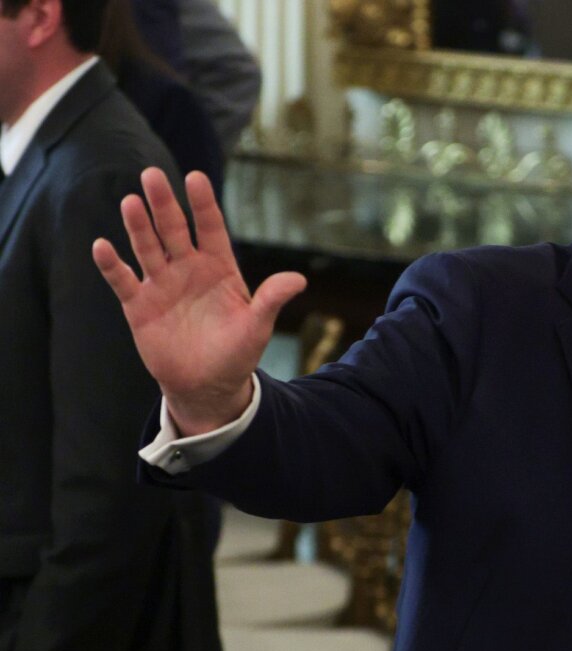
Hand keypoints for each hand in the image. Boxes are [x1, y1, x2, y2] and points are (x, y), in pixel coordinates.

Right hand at [92, 168, 305, 434]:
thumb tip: (299, 280)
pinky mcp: (139, 305)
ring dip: (138, 226)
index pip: (210, 228)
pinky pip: (123, 280)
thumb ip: (271, 300)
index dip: (203, 205)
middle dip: (164, 204)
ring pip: (147, 248)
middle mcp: (188, 269)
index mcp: (219, 268)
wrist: (207, 385)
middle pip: (174, 230)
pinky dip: (112, 265)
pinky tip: (102, 246)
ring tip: (131, 202)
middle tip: (152, 175)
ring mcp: (162, 285)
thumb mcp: (257, 327)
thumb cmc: (236, 353)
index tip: (195, 178)